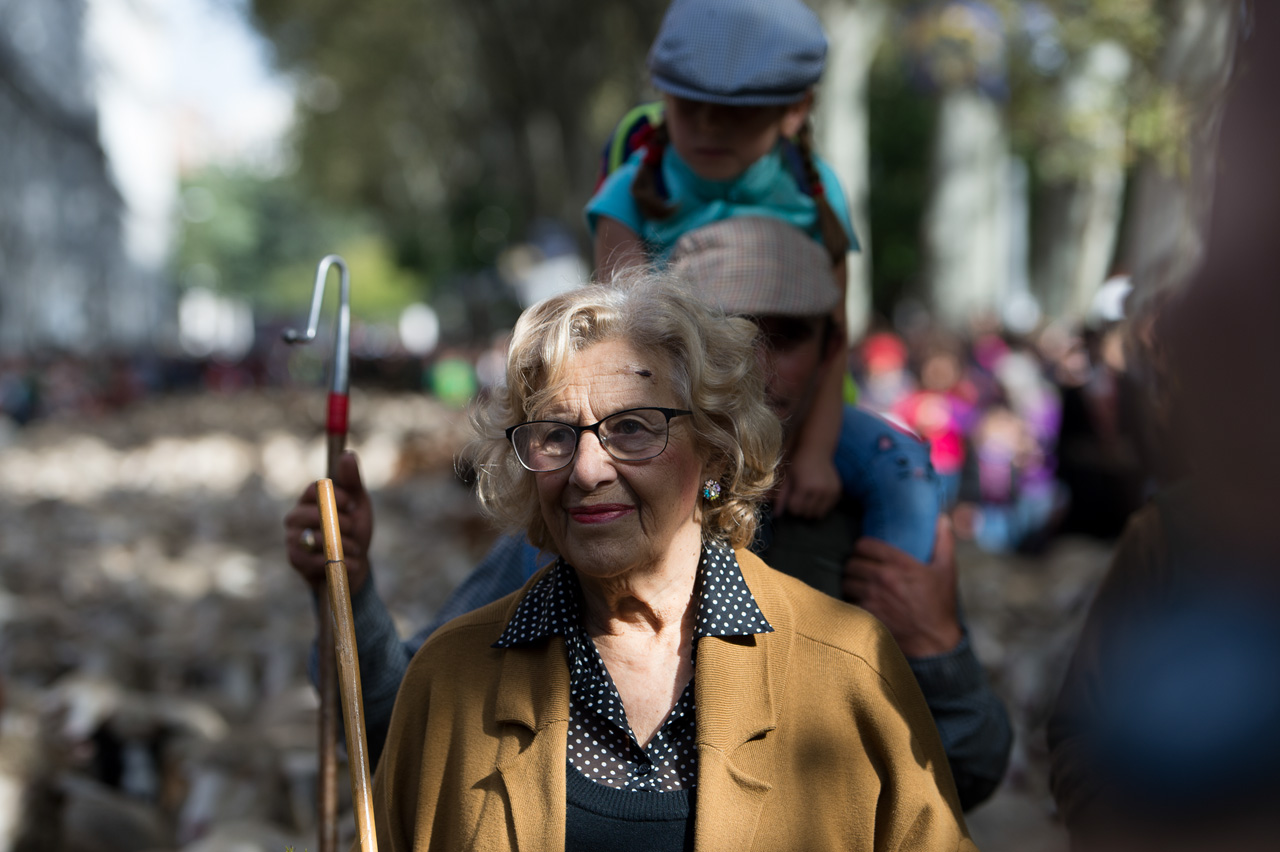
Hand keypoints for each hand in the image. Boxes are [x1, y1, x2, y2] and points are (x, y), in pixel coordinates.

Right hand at [283, 451, 373, 593]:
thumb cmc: (354, 530)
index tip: (351, 503)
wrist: (353, 566)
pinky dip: (337, 562)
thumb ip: (352, 481)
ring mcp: (292, 539)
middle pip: (309, 513)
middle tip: (353, 528)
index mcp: (310, 499)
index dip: (335, 496)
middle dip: (339, 523)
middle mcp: (296, 517)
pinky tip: (348, 563)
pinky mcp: (295, 560)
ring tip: (354, 548)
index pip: (315, 489)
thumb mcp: (358, 504)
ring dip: (342, 545)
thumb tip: (348, 454)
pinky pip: (314, 559)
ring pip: (314, 538)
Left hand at [773, 452, 840, 518]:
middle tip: (800, 498)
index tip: (791, 499)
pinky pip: (828, 508)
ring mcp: (830, 491)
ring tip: (808, 498)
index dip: (791, 506)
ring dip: (811, 510)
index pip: (795, 509)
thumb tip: (776, 515)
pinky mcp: (837, 491)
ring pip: (818, 514)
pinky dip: (822, 506)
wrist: (817, 449)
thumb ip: (781, 497)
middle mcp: (819, 490)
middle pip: (806, 513)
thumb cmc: (798, 462)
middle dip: (800, 509)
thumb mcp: (787, 478)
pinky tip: (817, 496)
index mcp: (804, 486)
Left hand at [843, 516, 962, 657]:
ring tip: (856, 584)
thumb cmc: (940, 604)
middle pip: (851, 563)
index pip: (864, 545)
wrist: (935, 641)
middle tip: (860, 568)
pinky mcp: (867, 615)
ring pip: (846, 582)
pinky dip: (851, 600)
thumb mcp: (947, 570)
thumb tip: (942, 518)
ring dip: (850, 582)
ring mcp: (873, 598)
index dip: (862, 546)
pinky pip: (848, 602)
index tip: (865, 551)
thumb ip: (943, 541)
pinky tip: (857, 601)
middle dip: (854, 564)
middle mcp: (883, 579)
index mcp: (900, 564)